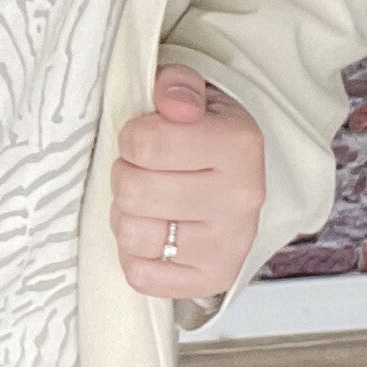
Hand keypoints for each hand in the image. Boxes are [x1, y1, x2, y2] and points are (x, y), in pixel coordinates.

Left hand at [111, 61, 264, 306]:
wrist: (234, 181)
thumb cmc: (203, 135)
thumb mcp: (194, 95)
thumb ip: (177, 85)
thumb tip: (172, 103)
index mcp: (238, 145)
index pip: (145, 144)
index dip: (130, 138)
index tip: (143, 137)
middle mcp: (242, 198)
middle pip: (133, 191)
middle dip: (125, 176)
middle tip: (143, 172)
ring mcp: (230, 246)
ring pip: (132, 234)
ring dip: (127, 215)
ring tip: (148, 203)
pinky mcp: (213, 280)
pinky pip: (140, 274)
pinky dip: (135, 254)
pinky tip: (155, 234)